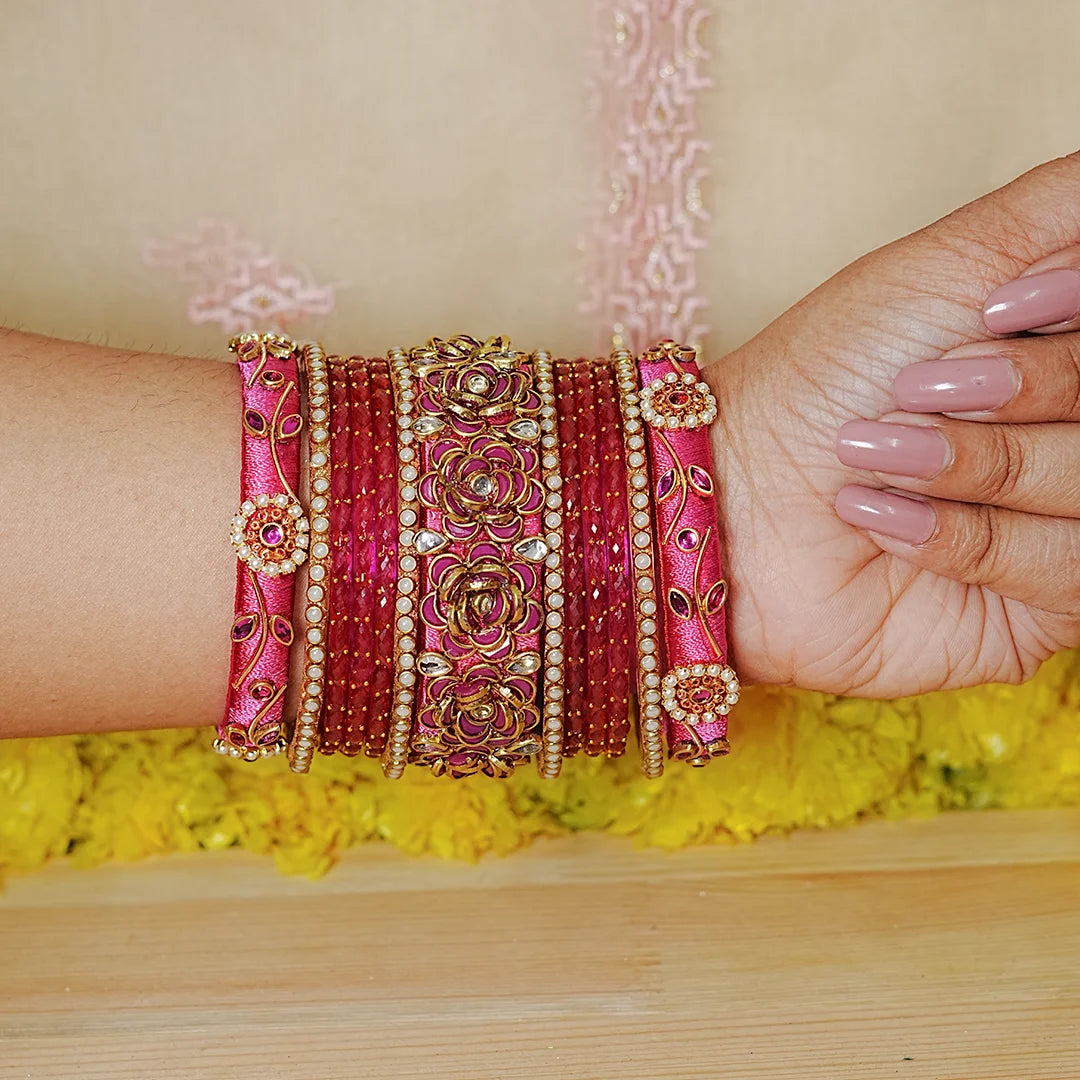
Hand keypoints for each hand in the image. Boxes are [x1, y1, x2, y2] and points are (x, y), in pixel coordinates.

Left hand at [706, 153, 1079, 695]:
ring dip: (979, 465)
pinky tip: (884, 521)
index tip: (996, 310)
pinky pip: (1068, 570)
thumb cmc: (821, 377)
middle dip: (1020, 392)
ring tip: (876, 456)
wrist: (732, 497)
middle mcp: (1071, 435)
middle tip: (917, 390)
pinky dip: (966, 537)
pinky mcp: (1041, 610)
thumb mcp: (944, 264)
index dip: (1070, 321)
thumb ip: (1063, 211)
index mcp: (1064, 355)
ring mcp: (1063, 523)